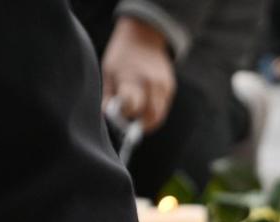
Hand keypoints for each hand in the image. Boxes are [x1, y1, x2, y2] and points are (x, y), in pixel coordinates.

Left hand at [102, 16, 175, 132]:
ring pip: (159, 115)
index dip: (124, 117)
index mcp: (132, 79)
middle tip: (129, 126)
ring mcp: (164, 86)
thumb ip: (109, 96)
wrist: (144, 38)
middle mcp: (151, 84)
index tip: (118, 117)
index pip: (131, 108)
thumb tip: (108, 116)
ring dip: (148, 119)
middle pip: (150, 117)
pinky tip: (144, 102)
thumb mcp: (108, 72)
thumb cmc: (122, 55)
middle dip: (140, 126)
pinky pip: (163, 107)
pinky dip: (153, 110)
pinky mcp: (170, 88)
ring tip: (136, 114)